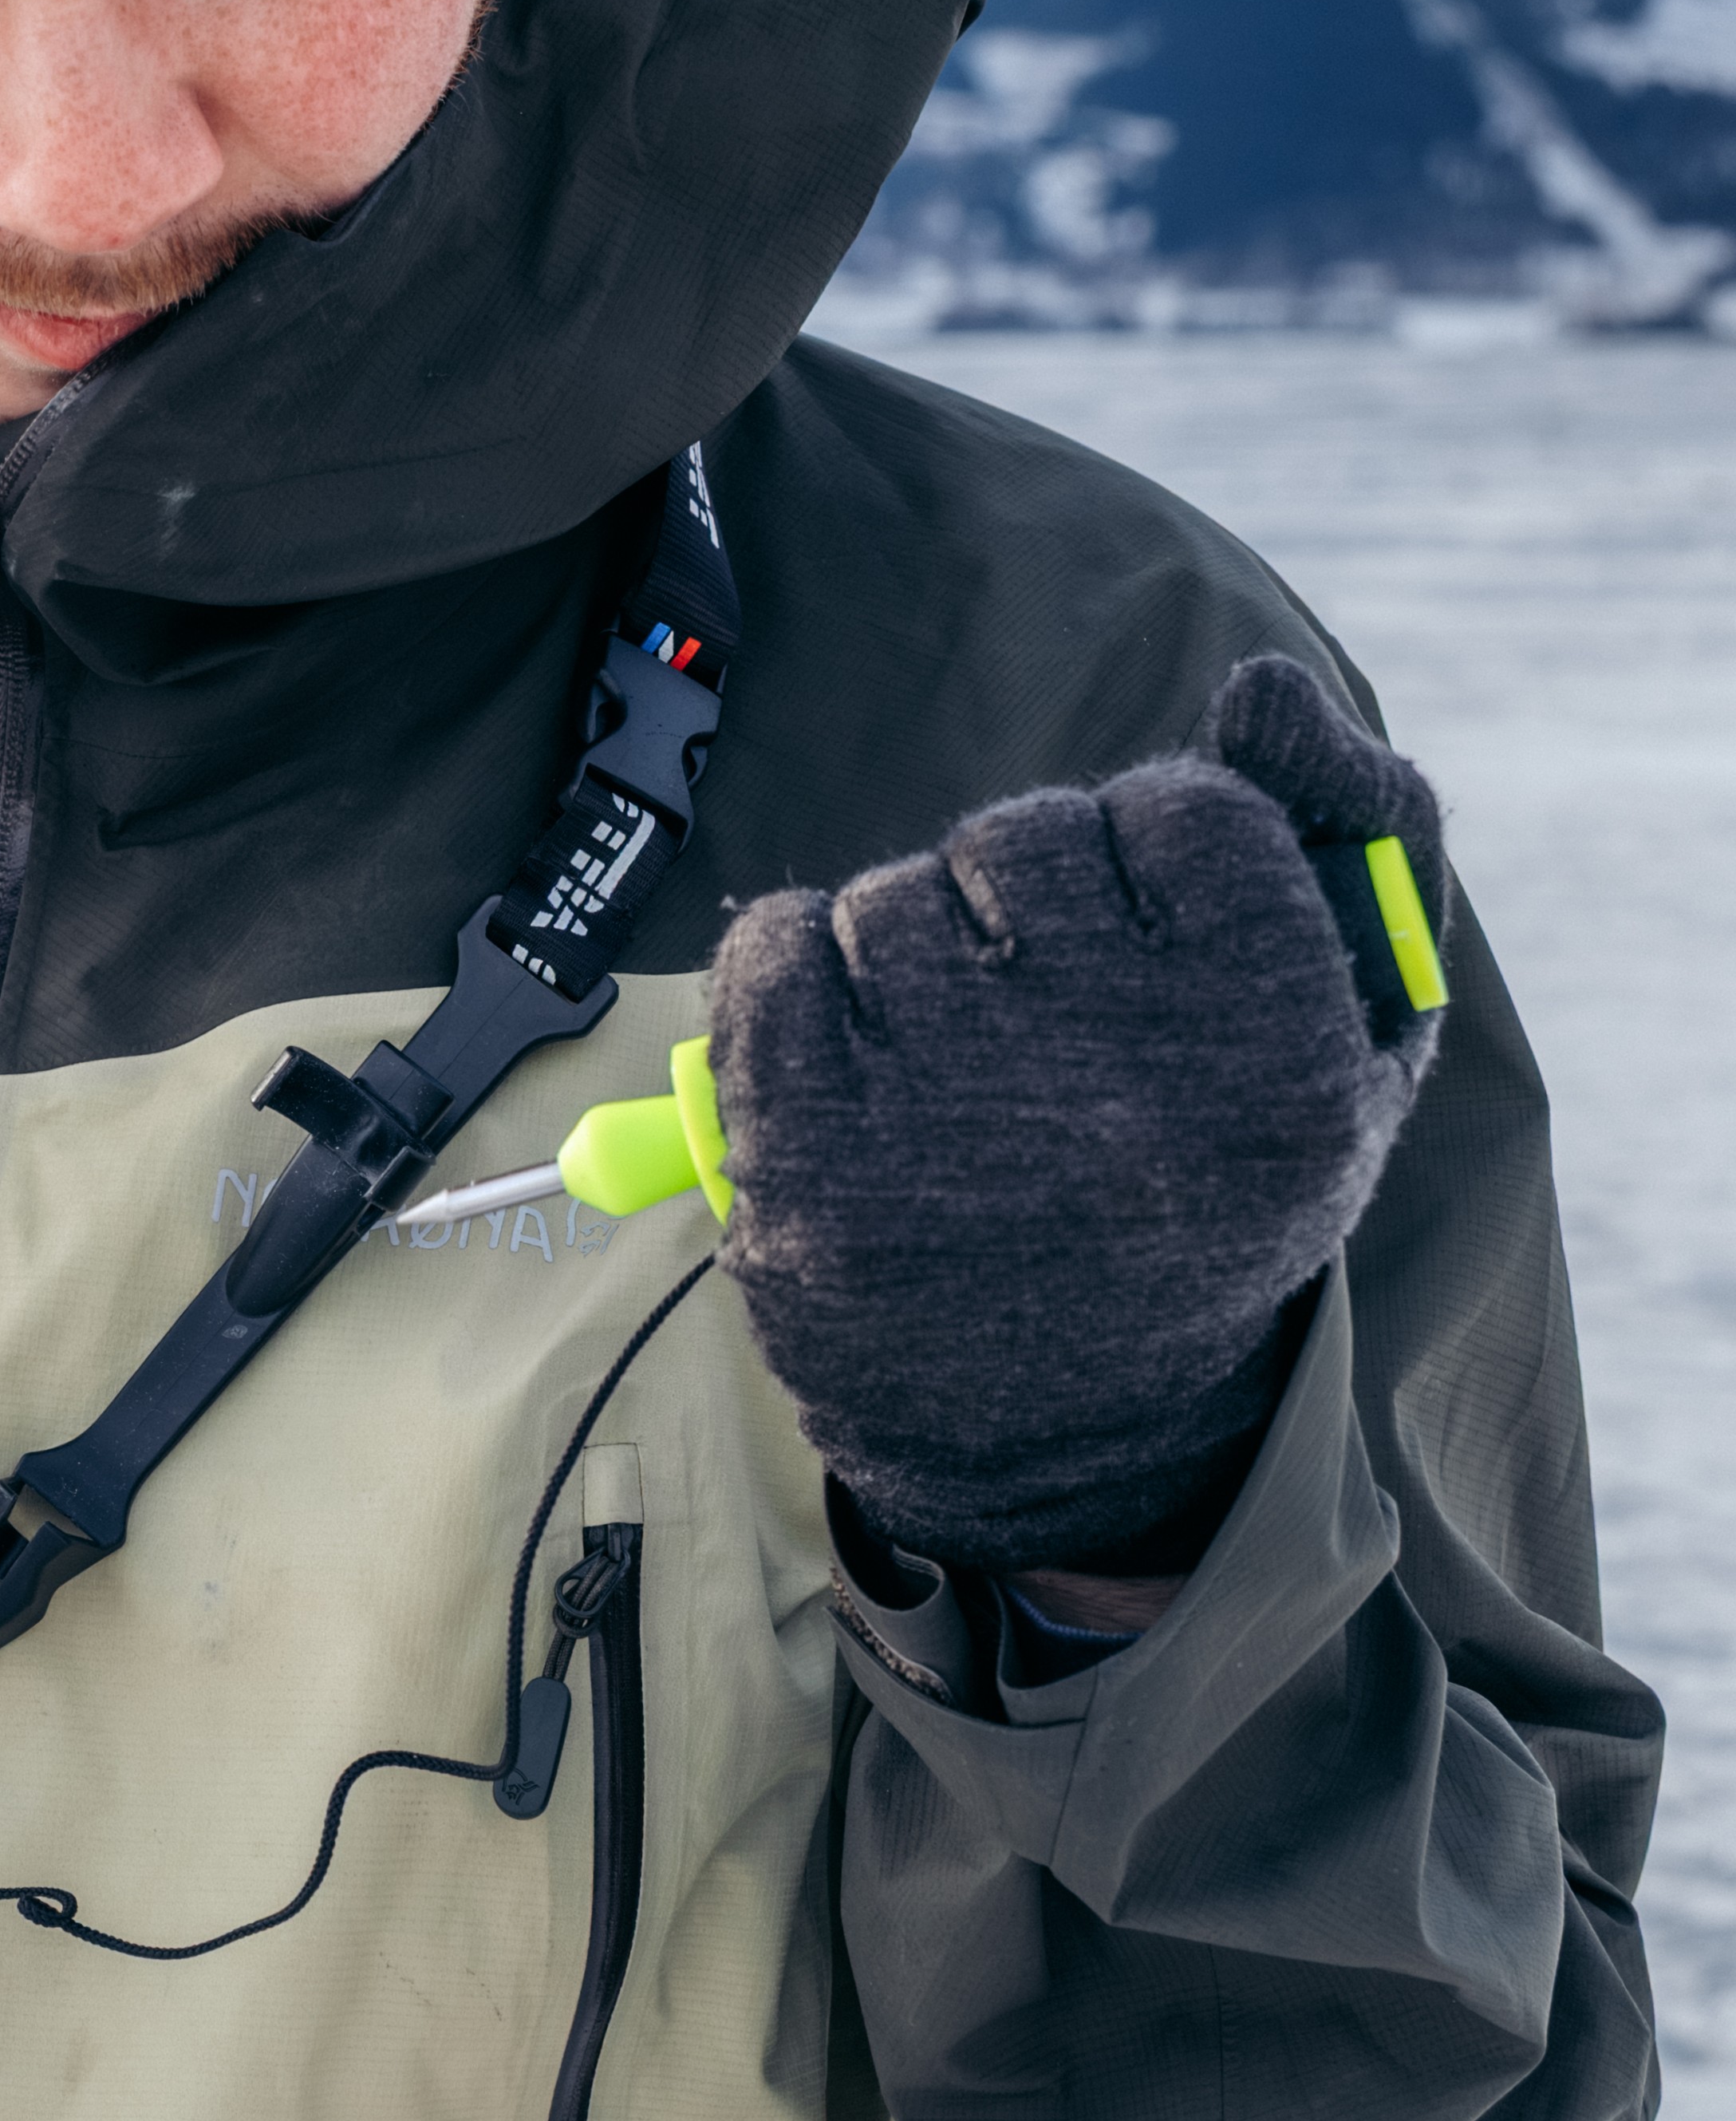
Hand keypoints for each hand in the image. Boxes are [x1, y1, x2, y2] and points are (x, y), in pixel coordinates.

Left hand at [705, 656, 1444, 1574]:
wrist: (1067, 1432)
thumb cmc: (1206, 1195)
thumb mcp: (1351, 1037)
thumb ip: (1352, 828)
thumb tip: (1264, 687)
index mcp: (1275, 1044)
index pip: (1188, 809)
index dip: (1147, 852)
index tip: (1140, 937)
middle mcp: (1116, 1075)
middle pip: (1023, 838)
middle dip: (1018, 898)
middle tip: (1038, 1012)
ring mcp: (947, 1114)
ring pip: (889, 896)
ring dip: (904, 950)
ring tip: (954, 1067)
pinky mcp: (803, 1152)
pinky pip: (767, 948)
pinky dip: (789, 972)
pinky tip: (846, 1054)